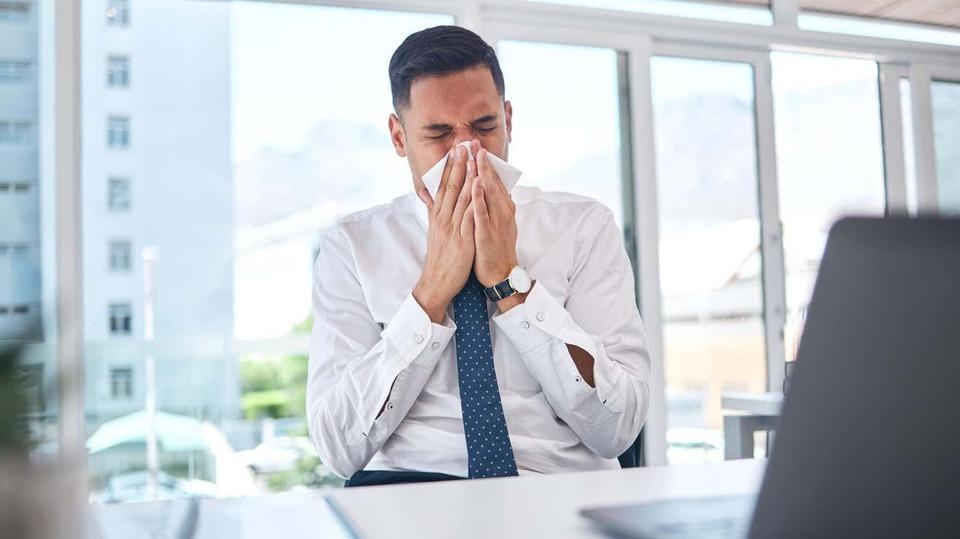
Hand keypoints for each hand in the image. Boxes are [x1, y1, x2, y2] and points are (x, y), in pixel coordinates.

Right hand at [412, 143, 478, 322]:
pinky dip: (474, 202)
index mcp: (438, 215)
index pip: (444, 186)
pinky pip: (469, 218)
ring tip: (473, 159)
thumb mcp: (433, 229)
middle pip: (451, 187)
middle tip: (464, 144)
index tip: (456, 148)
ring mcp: (453, 229)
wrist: (437, 281)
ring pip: (460, 199)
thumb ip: (431, 209)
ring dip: (467, 177)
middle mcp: (444, 219)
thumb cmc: (438, 256)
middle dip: (459, 164)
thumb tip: (426, 192)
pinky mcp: (463, 240)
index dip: (451, 166)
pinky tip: (479, 190)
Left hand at [472, 148, 518, 288]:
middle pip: (492, 181)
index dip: (485, 163)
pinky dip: (479, 197)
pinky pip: (482, 212)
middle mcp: (503, 211)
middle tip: (474, 142)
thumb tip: (484, 190)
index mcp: (503, 208)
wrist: (500, 274)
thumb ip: (489, 206)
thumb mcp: (494, 222)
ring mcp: (496, 221)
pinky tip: (475, 184)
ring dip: (481, 173)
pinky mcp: (487, 232)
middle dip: (483, 161)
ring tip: (474, 156)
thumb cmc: (494, 248)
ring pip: (489, 193)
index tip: (476, 146)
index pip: (494, 180)